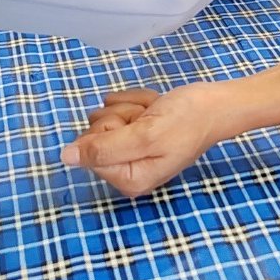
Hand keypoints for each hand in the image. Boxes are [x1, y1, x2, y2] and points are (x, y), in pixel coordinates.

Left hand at [61, 84, 223, 196]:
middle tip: (147, 118)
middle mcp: (127, 168)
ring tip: (154, 111)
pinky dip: (136, 101)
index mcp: (129, 178)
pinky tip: (155, 106)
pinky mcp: (137, 129)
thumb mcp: (144, 134)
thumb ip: (103, 148)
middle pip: (95, 134)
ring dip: (129, 107)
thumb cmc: (186, 119)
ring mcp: (132, 148)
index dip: (110, 131)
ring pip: (105, 117)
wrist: (216, 102)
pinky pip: (119, 107)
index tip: (135, 126)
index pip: (91, 152)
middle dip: (119, 117)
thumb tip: (64, 158)